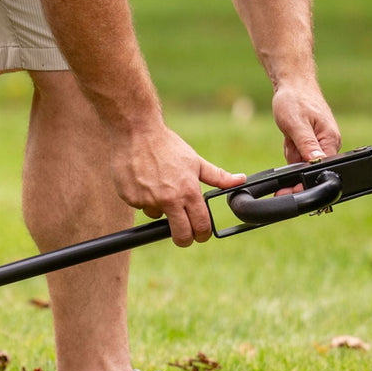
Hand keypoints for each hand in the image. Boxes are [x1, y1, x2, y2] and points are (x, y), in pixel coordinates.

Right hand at [110, 124, 244, 246]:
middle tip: (184, 233)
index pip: (201, 226)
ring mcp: (148, 201)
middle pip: (181, 236)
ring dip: (159, 208)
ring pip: (157, 216)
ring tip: (157, 184)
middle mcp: (169, 200)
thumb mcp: (195, 161)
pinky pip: (140, 206)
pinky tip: (143, 180)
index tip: (201, 234)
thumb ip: (218, 176)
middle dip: (185, 238)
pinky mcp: (131, 199)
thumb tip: (240, 180)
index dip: (203, 234)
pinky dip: (143, 197)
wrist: (136, 132)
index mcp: (188, 192)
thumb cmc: (167, 145)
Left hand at [272, 82, 340, 165]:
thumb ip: (307, 146)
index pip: (322, 167)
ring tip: (291, 132)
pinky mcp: (314, 141)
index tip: (295, 156)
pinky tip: (291, 134)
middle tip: (292, 136)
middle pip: (310, 165)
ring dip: (292, 149)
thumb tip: (316, 163)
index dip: (305, 169)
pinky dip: (291, 145)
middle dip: (296, 155)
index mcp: (331, 139)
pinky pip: (299, 153)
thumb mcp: (297, 125)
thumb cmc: (295, 100)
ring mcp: (321, 142)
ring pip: (302, 160)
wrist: (293, 85)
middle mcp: (330, 143)